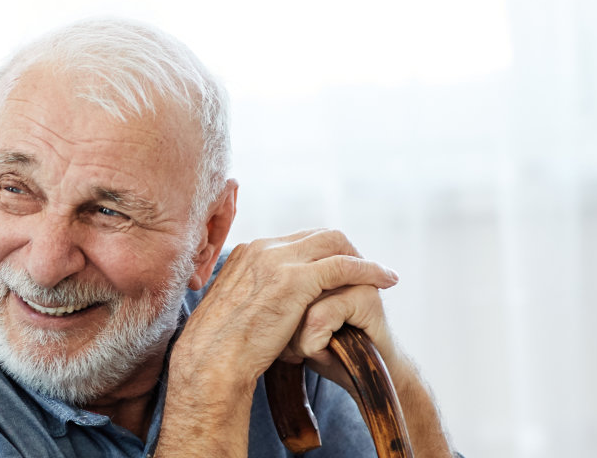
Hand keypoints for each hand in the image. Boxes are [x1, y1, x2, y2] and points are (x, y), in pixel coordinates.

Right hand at [168, 229, 398, 393]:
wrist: (211, 361)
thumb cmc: (220, 348)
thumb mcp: (235, 311)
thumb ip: (253, 297)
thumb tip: (268, 305)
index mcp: (248, 253)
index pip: (298, 241)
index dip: (324, 253)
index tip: (341, 270)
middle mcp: (262, 248)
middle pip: (319, 235)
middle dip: (347, 250)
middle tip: (367, 271)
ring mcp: (277, 261)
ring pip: (334, 244)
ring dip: (363, 257)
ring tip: (383, 275)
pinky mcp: (295, 280)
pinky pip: (343, 266)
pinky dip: (368, 269)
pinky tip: (385, 280)